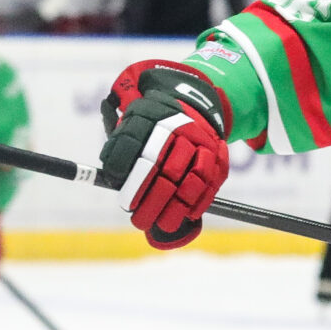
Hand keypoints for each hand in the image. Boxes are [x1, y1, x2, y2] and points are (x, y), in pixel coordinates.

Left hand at [99, 61, 229, 249]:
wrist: (192, 105)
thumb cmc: (152, 127)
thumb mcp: (131, 126)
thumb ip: (119, 150)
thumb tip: (112, 180)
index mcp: (149, 115)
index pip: (134, 146)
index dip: (128, 176)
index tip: (124, 200)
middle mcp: (177, 126)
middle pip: (164, 169)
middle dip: (150, 200)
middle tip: (139, 220)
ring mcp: (202, 141)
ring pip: (189, 180)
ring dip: (174, 208)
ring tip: (161, 224)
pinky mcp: (219, 156)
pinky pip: (209, 184)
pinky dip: (197, 203)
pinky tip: (185, 216)